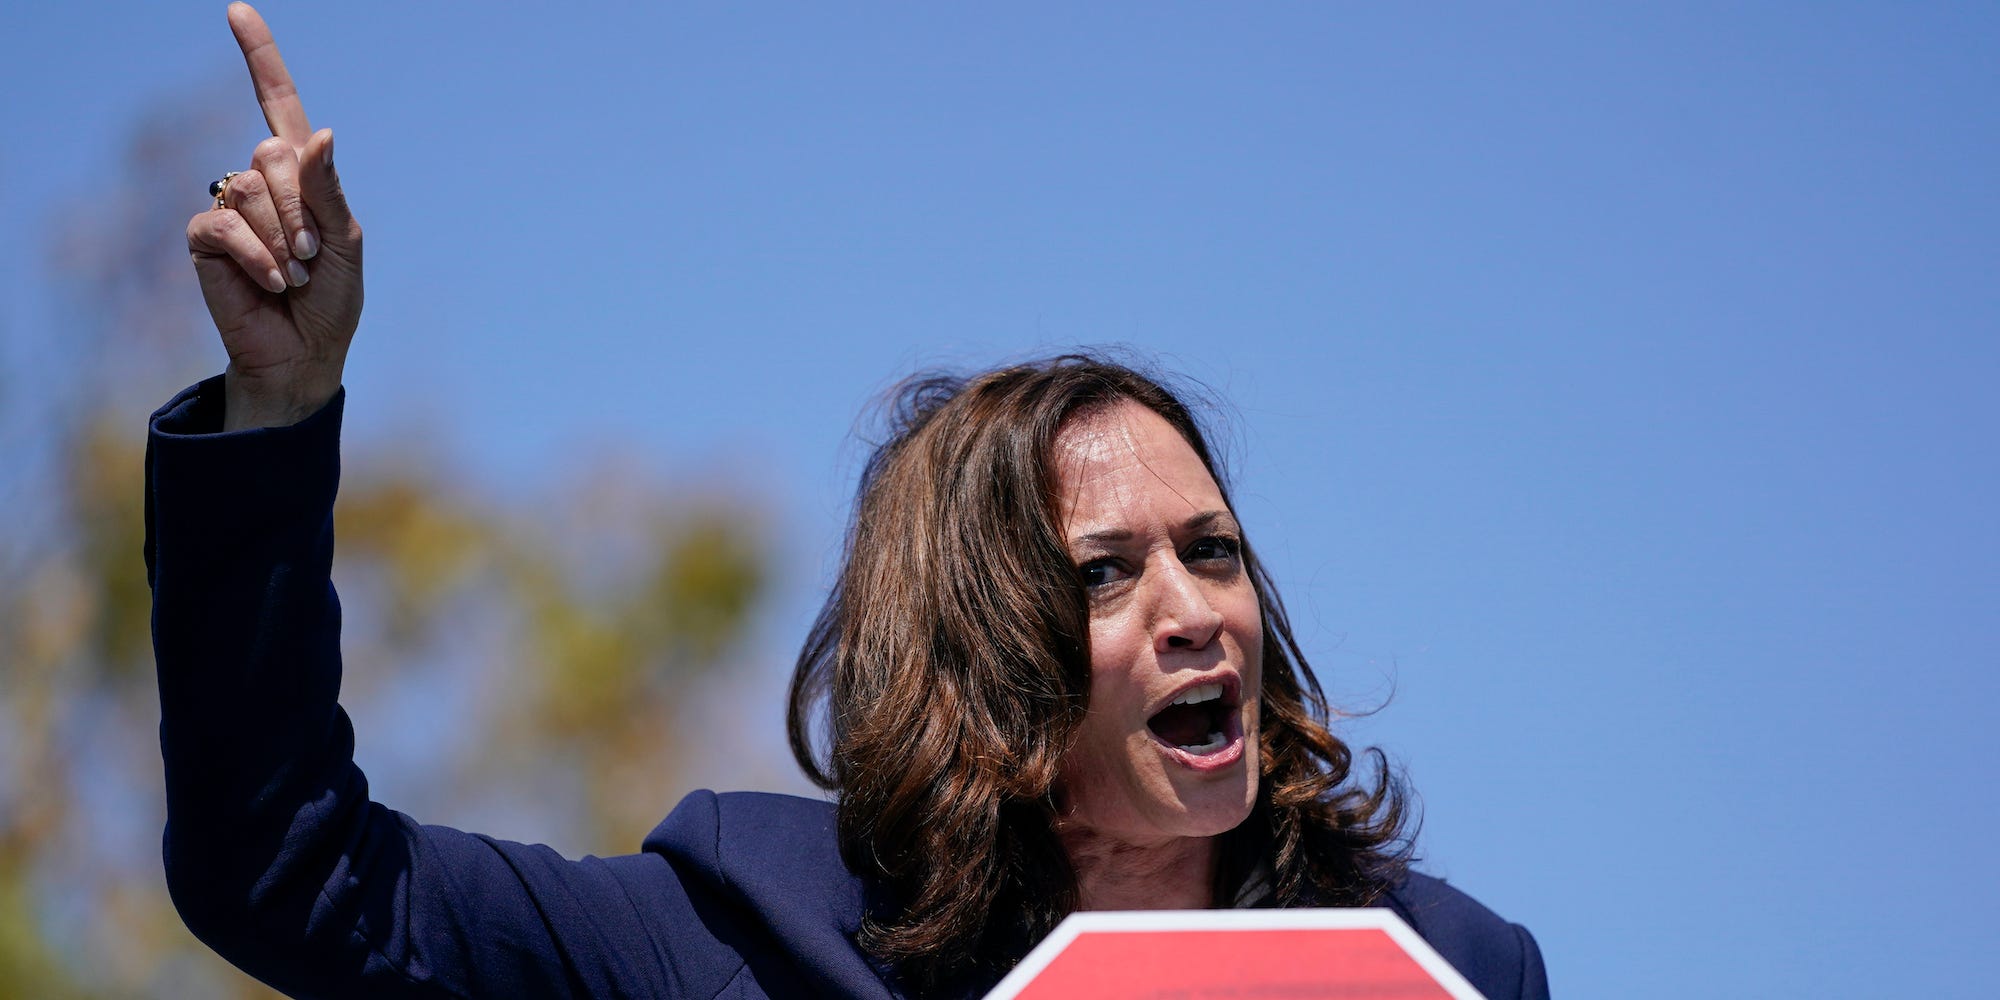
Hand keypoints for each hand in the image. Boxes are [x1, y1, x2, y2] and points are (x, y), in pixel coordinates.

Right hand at [186, 3, 361, 429]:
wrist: (305, 352)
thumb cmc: (330, 299)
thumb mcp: (346, 243)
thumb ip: (328, 190)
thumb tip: (318, 133)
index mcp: (301, 174)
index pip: (278, 104)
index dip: (260, 58)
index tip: (237, 11)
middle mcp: (261, 181)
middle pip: (274, 154)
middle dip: (302, 207)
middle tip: (313, 254)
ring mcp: (229, 206)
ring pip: (250, 187)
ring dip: (283, 236)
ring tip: (293, 273)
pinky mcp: (205, 238)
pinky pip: (226, 222)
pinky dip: (257, 254)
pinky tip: (271, 281)